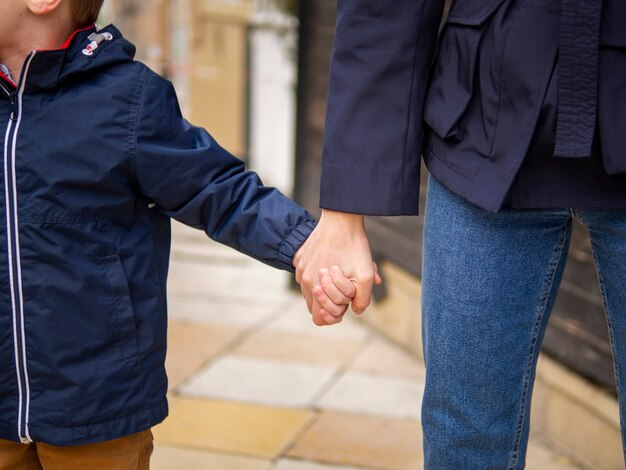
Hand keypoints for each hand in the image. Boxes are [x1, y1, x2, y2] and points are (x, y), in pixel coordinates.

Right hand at [293, 209, 380, 325]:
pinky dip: (318, 276)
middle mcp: (304, 279)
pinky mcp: (300, 257)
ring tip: (340, 274)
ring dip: (324, 289)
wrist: (342, 217)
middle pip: (314, 305)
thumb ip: (362, 300)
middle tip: (346, 288)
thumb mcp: (366, 275)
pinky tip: (330, 264)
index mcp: (315, 286)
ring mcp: (300, 267)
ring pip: (310, 290)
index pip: (318, 317)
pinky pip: (306, 275)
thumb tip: (355, 311)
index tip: (346, 304)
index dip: (334, 315)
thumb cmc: (354, 246)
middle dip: (330, 302)